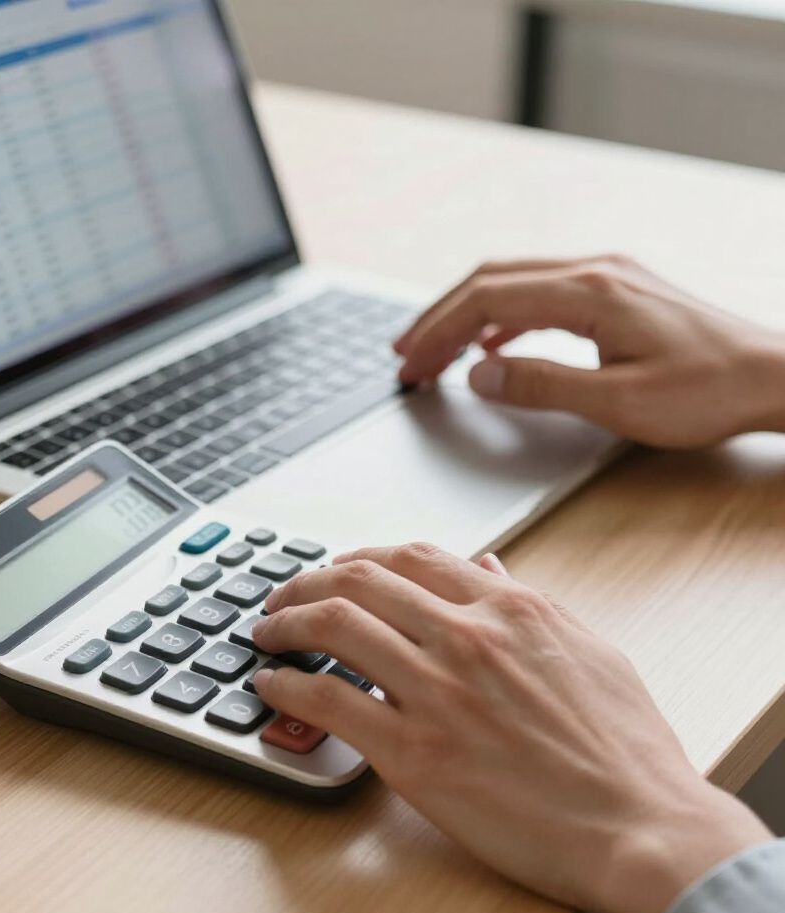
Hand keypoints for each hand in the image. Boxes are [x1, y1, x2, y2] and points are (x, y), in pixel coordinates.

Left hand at [250, 545, 770, 912]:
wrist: (642, 828)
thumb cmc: (625, 749)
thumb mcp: (588, 650)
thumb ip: (530, 602)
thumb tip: (487, 566)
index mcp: (510, 609)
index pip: (412, 557)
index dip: (360, 557)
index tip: (335, 569)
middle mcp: (466, 637)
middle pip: (360, 581)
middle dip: (307, 581)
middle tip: (281, 596)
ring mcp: (436, 693)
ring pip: (334, 627)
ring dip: (285, 622)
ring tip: (265, 632)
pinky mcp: (414, 754)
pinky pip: (328, 702)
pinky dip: (288, 687)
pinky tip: (271, 687)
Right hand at [395, 255, 784, 447]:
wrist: (774, 376)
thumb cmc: (707, 391)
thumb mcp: (618, 401)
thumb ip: (541, 385)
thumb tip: (480, 376)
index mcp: (589, 292)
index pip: (486, 298)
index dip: (438, 330)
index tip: (409, 361)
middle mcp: (594, 271)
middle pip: (491, 281)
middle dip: (440, 319)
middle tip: (405, 356)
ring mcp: (607, 276)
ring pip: (513, 282)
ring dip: (467, 315)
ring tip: (435, 350)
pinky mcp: (617, 291)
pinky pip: (542, 294)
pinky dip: (504, 316)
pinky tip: (493, 344)